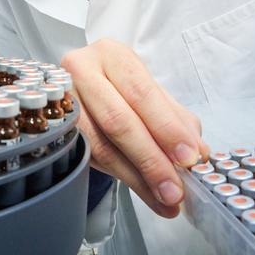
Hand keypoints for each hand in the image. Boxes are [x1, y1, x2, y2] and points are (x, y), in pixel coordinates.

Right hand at [62, 38, 209, 217]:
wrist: (78, 89)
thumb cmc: (117, 88)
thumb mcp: (147, 93)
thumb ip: (175, 119)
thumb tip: (198, 153)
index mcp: (112, 55)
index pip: (141, 92)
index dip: (166, 127)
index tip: (189, 157)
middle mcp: (81, 71)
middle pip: (118, 120)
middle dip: (151, 159)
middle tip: (175, 189)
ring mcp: (63, 101)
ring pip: (101, 145)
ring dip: (137, 177)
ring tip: (164, 199)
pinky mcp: (56, 128)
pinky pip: (91, 158)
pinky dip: (121, 177)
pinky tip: (144, 191)